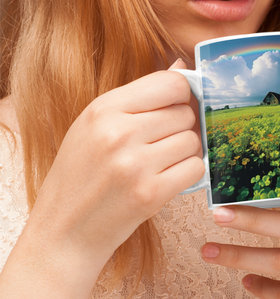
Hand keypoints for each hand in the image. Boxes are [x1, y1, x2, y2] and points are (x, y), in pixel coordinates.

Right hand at [27, 63, 204, 267]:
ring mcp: (135, 164)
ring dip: (185, 152)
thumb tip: (183, 66)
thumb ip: (139, 97)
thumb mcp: (95, 126)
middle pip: (185, 113)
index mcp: (103, 109)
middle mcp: (119, 132)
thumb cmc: (81, 175)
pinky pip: (195, 169)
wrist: (64, 232)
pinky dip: (188, 174)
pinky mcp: (150, 194)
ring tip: (160, 163)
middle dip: (181, 127)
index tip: (175, 108)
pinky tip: (167, 179)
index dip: (182, 95)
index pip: (171, 83)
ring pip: (193, 140)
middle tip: (161, 144)